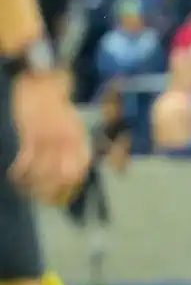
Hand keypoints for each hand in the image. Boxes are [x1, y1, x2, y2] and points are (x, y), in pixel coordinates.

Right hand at [9, 71, 88, 204]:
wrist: (42, 85)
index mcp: (80, 140)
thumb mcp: (73, 126)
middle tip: (43, 199)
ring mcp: (50, 139)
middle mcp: (68, 142)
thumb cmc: (57, 107)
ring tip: (27, 190)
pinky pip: (26, 162)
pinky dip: (20, 173)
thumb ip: (73, 146)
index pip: (81, 171)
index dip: (73, 186)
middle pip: (65, 177)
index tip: (63, 196)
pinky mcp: (31, 136)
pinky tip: (16, 176)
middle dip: (54, 192)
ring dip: (34, 185)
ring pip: (44, 173)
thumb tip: (72, 170)